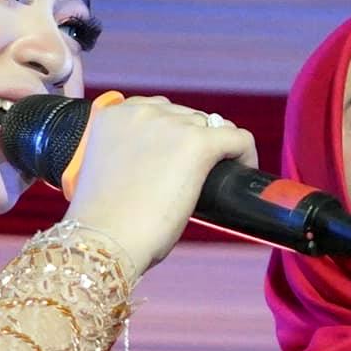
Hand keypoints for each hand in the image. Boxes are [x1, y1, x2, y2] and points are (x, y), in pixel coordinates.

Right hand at [58, 96, 254, 277]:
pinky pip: (238, 138)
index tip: (180, 157)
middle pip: (188, 116)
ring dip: (218, 149)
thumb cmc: (104, 220)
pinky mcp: (198, 143)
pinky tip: (245, 171)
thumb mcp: (108, 170)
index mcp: (114, 115)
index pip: (159, 111)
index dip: (176, 133)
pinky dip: (246, 154)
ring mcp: (171, 125)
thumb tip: (162, 163)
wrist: (105, 239)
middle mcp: (142, 112)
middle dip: (196, 142)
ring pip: (213, 126)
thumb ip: (129, 154)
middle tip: (198, 175)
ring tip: (220, 176)